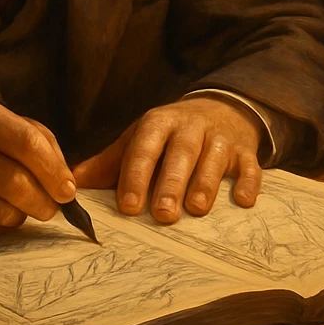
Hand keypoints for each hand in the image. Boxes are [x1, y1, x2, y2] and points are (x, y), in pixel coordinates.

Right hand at [0, 88, 76, 242]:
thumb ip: (22, 132)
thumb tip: (64, 173)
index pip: (24, 139)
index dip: (55, 169)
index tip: (68, 188)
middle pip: (15, 182)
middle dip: (44, 201)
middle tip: (51, 206)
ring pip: (0, 213)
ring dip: (19, 216)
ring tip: (14, 207)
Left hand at [72, 96, 263, 222]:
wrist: (219, 109)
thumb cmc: (169, 134)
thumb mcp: (139, 139)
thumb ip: (109, 163)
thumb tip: (72, 184)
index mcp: (158, 123)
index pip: (144, 147)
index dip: (136, 175)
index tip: (129, 206)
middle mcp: (190, 127)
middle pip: (180, 152)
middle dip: (171, 183)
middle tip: (163, 215)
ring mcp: (220, 138)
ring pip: (214, 158)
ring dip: (206, 182)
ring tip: (197, 209)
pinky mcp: (246, 151)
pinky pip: (251, 166)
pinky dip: (249, 182)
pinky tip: (243, 202)